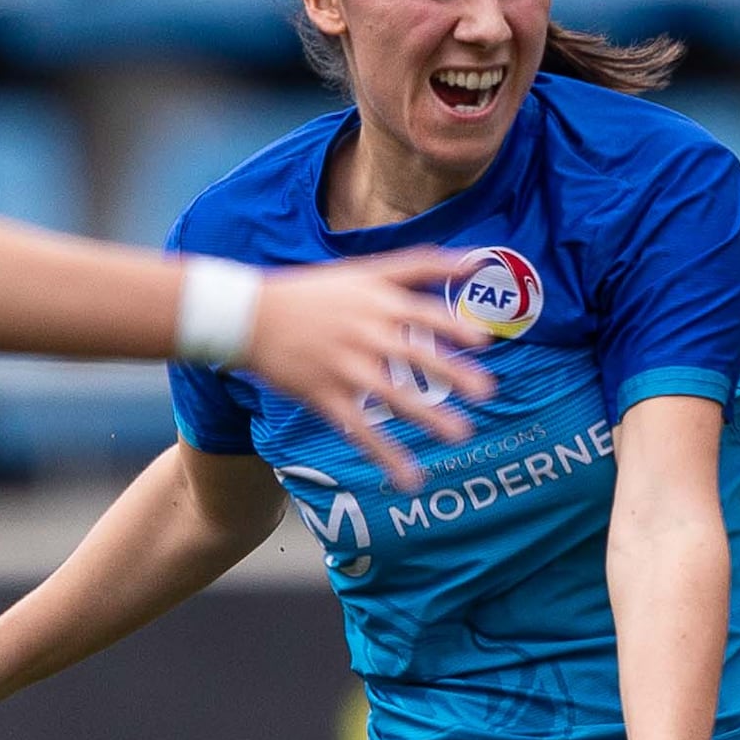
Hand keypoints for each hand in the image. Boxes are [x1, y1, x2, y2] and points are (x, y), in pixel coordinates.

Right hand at [235, 251, 497, 491]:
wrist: (252, 316)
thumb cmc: (315, 291)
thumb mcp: (367, 270)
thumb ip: (421, 264)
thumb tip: (475, 262)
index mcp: (377, 302)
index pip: (423, 313)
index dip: (454, 327)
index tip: (483, 342)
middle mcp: (365, 334)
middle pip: (415, 356)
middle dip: (452, 374)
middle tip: (487, 393)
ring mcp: (345, 368)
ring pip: (392, 395)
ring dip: (428, 416)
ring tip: (460, 434)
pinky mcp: (326, 397)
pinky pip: (361, 430)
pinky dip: (386, 455)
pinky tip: (410, 477)